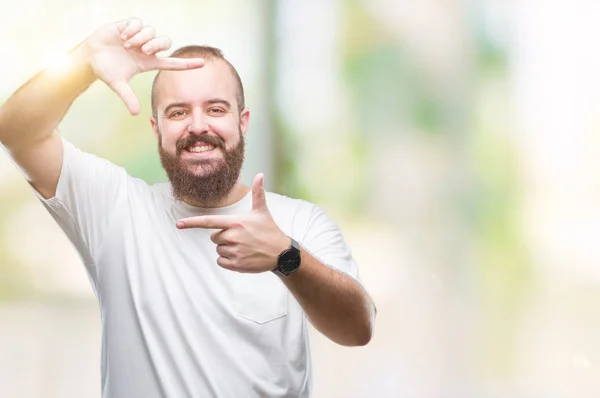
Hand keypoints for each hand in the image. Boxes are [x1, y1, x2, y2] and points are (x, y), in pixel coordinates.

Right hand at [84, 17, 204, 114]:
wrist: (90, 56)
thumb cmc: (106, 70)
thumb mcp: (117, 85)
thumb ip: (128, 97)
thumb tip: (135, 113)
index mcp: (148, 62)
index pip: (172, 63)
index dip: (187, 64)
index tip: (202, 64)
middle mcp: (146, 49)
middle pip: (164, 42)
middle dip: (156, 44)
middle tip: (142, 50)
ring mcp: (138, 36)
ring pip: (151, 31)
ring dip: (140, 37)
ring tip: (127, 44)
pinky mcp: (128, 26)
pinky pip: (138, 23)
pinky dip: (131, 30)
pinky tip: (122, 36)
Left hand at [176, 174, 289, 272]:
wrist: (281, 253)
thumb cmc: (269, 230)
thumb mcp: (262, 211)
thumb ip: (258, 193)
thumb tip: (260, 174)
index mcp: (236, 222)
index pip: (209, 222)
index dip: (192, 223)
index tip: (178, 224)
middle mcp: (233, 236)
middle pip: (214, 237)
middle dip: (224, 237)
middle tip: (241, 237)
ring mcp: (234, 251)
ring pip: (218, 250)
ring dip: (228, 249)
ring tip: (244, 247)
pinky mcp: (236, 264)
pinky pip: (221, 262)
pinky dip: (228, 261)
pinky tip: (242, 257)